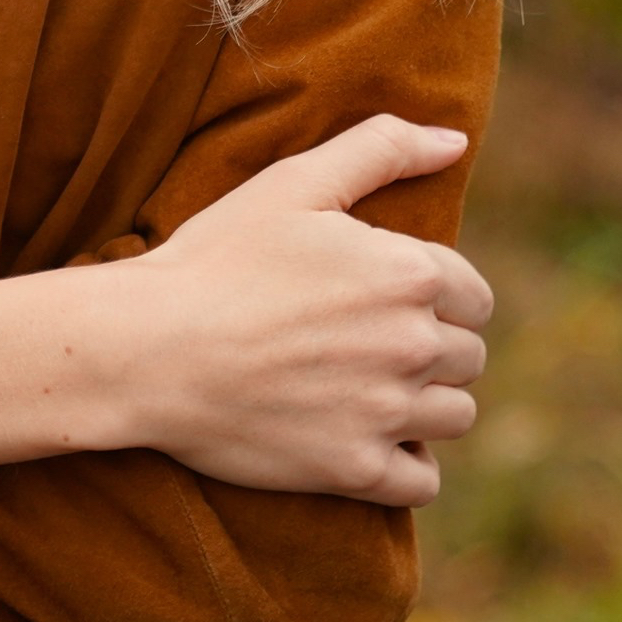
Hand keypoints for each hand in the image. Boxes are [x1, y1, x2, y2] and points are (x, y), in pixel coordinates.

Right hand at [97, 113, 491, 504]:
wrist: (147, 348)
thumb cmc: (216, 259)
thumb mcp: (294, 182)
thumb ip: (381, 148)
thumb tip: (456, 140)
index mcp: (408, 272)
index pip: (473, 298)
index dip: (436, 296)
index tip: (388, 301)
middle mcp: (412, 345)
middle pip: (468, 358)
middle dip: (431, 349)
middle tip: (368, 343)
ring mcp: (386, 413)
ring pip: (455, 417)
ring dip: (425, 405)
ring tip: (369, 389)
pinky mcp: (355, 470)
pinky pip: (424, 481)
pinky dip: (407, 465)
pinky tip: (368, 439)